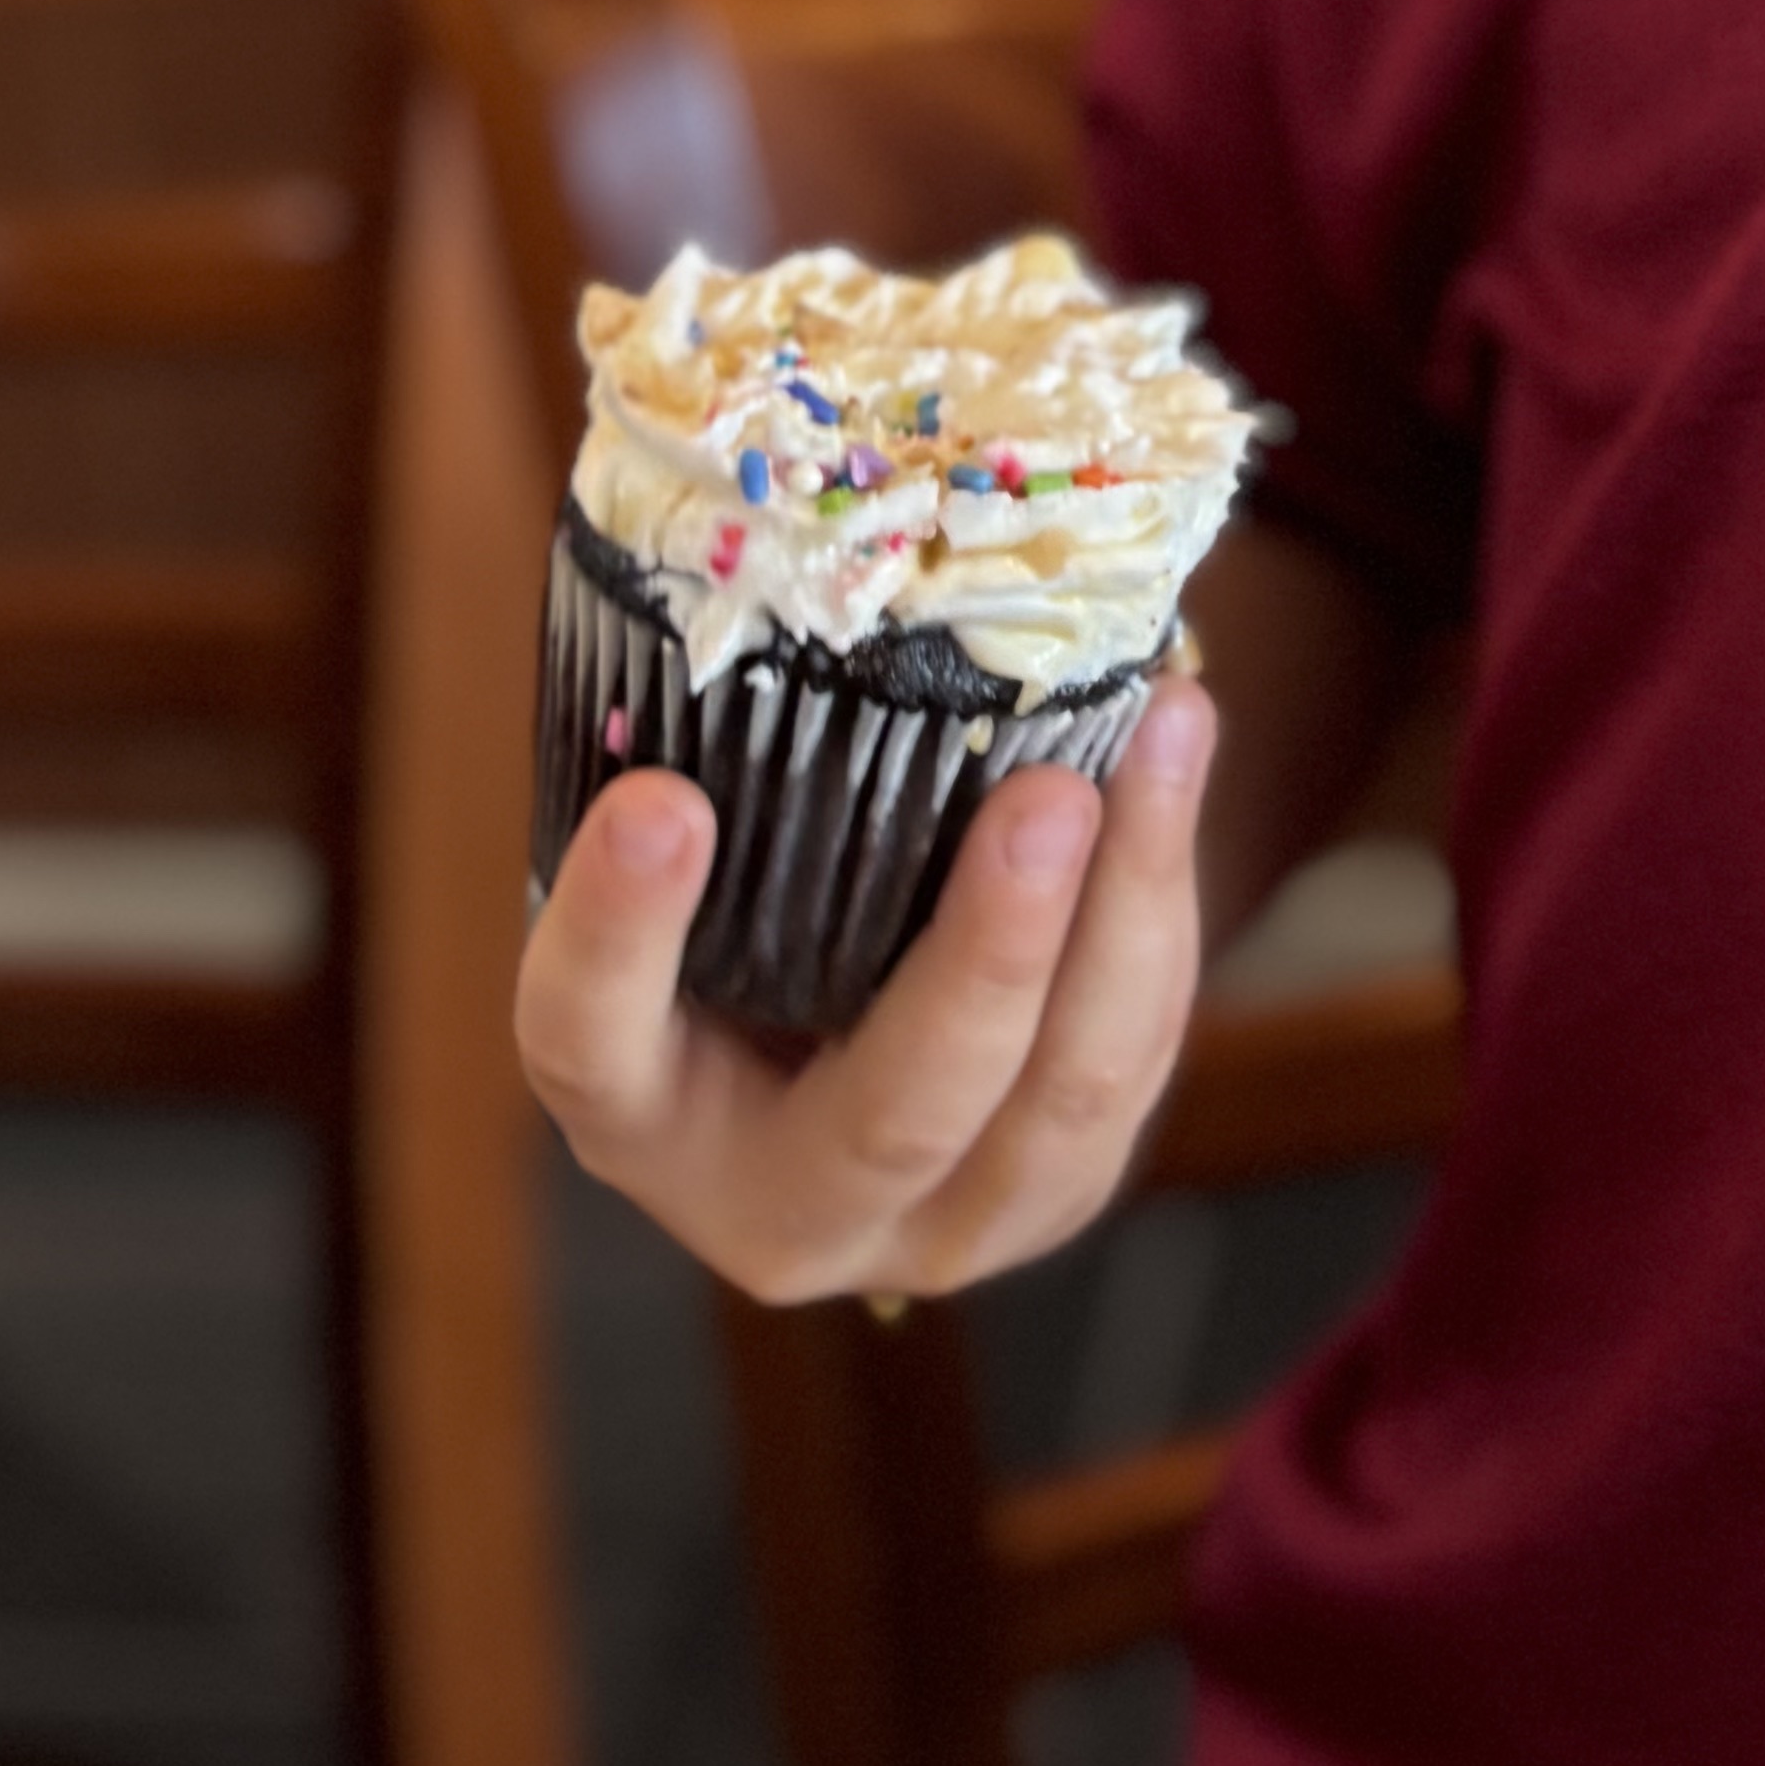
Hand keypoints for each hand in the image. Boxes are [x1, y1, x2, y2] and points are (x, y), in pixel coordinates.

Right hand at [515, 681, 1216, 1304]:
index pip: (590, 1041)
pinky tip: (1175, 749)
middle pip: (893, 1117)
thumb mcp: (689, 853)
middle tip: (1042, 802)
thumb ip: (708, 762)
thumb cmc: (731, 898)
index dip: (617, 935)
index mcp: (637, 1114)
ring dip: (1126, 911)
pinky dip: (1163, 899)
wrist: (834, 1038)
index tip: (656, 799)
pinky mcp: (1060, 1185)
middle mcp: (780, 1207)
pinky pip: (1135, 1055)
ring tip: (1163, 730)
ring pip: (1061, 1099)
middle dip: (986, 959)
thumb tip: (766, 544)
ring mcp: (940, 1221)